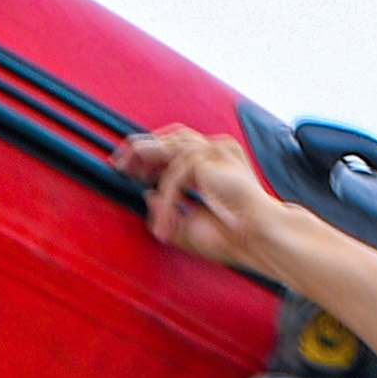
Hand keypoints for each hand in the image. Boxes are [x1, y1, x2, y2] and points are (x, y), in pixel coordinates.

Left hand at [114, 123, 293, 279]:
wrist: (258, 241)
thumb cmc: (233, 236)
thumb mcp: (188, 225)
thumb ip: (166, 210)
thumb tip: (147, 195)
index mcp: (213, 164)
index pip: (176, 146)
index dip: (149, 154)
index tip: (127, 166)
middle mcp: (216, 153)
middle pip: (171, 137)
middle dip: (140, 148)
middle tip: (118, 160)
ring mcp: (217, 152)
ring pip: (171, 149)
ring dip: (145, 164)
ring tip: (125, 171)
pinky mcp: (213, 160)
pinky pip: (176, 174)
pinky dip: (166, 198)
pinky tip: (165, 222)